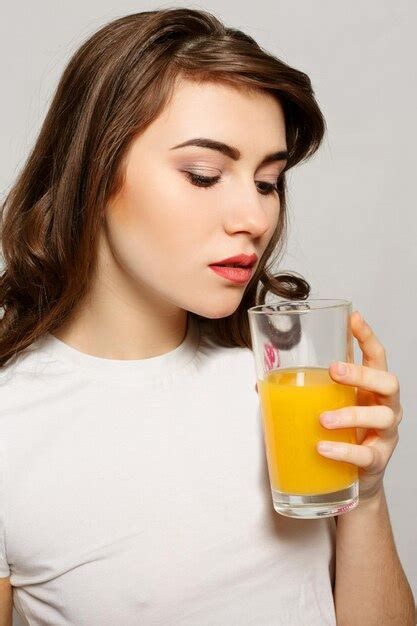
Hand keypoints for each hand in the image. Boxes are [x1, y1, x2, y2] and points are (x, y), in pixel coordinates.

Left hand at [317, 310, 402, 500]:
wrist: (352, 481)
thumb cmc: (340, 435)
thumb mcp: (325, 408)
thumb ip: (300, 393)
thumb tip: (260, 384)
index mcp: (370, 389)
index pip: (377, 357)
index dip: (367, 337)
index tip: (353, 318)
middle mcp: (384, 407)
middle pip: (387, 382)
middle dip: (361, 373)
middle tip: (333, 370)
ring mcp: (385, 435)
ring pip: (381, 417)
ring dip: (350, 415)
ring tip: (323, 419)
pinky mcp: (378, 461)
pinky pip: (366, 455)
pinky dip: (343, 451)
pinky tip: (323, 448)